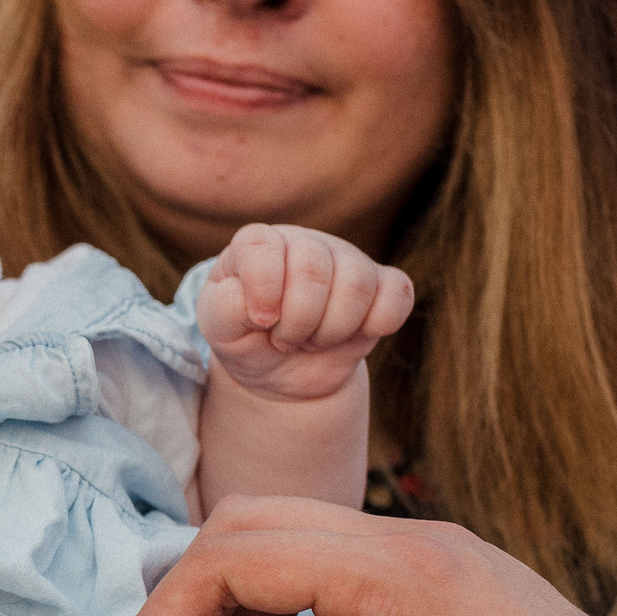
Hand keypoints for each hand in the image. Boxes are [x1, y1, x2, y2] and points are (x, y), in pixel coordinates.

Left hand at [198, 225, 412, 402]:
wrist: (281, 373)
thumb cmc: (246, 340)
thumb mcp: (219, 329)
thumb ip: (225, 307)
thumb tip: (260, 302)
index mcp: (259, 245)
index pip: (262, 246)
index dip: (263, 289)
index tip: (260, 322)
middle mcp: (305, 243)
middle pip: (313, 269)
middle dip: (298, 321)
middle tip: (285, 339)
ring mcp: (348, 260)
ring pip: (357, 284)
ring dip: (332, 330)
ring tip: (312, 340)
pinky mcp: (382, 286)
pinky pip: (397, 294)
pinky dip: (377, 324)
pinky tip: (353, 336)